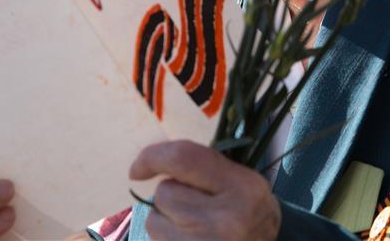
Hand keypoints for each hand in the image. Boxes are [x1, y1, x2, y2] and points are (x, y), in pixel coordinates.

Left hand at [130, 140, 280, 239]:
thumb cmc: (250, 210)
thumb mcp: (242, 179)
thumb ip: (204, 165)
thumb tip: (153, 161)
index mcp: (242, 188)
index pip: (183, 160)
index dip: (153, 157)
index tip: (138, 167)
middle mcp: (225, 220)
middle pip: (165, 193)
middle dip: (171, 192)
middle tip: (195, 202)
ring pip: (154, 220)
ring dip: (165, 217)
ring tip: (192, 224)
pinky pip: (158, 239)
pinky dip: (167, 236)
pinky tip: (190, 239)